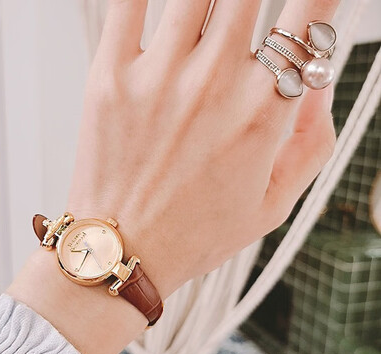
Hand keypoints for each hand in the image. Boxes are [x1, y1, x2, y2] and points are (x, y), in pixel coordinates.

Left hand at [68, 0, 338, 298]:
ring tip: (209, 15)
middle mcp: (215, 84)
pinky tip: (158, 6)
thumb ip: (313, 140)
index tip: (308, 7)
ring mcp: (158, 77)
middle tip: (244, 16)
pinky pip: (126, 0)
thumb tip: (319, 78)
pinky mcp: (109, 78)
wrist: (122, 254)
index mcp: (262, 114)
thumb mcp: (273, 206)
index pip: (310, 18)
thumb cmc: (194, 236)